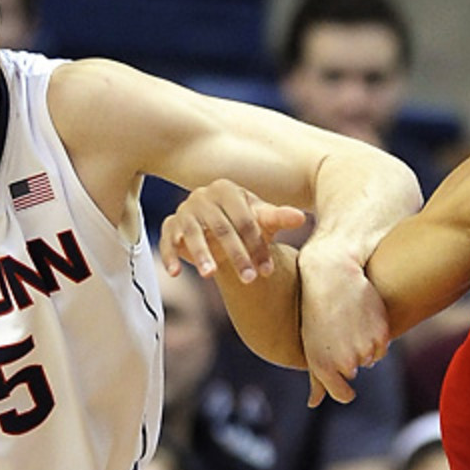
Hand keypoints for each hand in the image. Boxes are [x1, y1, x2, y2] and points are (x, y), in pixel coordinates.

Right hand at [158, 180, 305, 281]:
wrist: (219, 226)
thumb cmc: (245, 222)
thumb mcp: (262, 220)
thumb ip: (279, 217)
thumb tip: (301, 217)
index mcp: (227, 190)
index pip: (245, 220)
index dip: (258, 246)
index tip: (268, 271)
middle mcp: (204, 196)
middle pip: (222, 228)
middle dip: (236, 255)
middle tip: (249, 280)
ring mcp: (185, 210)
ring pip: (193, 233)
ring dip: (202, 255)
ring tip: (210, 275)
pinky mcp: (171, 225)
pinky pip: (168, 239)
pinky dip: (169, 256)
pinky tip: (175, 273)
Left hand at [297, 236, 389, 406]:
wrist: (332, 276)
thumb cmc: (315, 311)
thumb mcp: (311, 344)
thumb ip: (317, 378)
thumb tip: (313, 403)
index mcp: (323, 367)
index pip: (343, 394)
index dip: (343, 386)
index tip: (342, 376)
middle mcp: (345, 362)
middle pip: (355, 372)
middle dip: (349, 358)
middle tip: (337, 332)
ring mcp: (365, 349)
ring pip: (370, 359)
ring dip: (363, 346)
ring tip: (348, 322)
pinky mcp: (381, 334)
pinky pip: (382, 347)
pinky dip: (375, 337)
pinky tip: (361, 318)